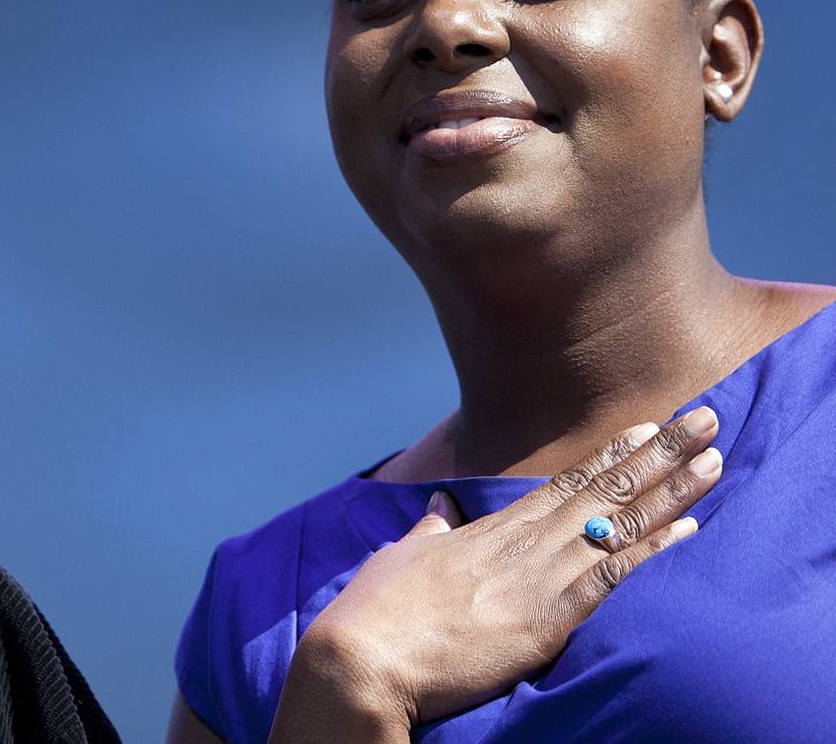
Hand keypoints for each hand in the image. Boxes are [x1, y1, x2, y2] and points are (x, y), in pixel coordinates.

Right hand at [270, 409, 720, 738]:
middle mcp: (522, 545)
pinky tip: (686, 528)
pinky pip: (612, 575)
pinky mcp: (547, 618)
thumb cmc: (377, 613)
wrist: (366, 657)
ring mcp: (537, 578)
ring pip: (617, 524)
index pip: (564, 485)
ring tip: (710, 460)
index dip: (610, 456)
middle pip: (602, 491)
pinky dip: (652, 549)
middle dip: (656, 455)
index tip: (647, 428)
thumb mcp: (403, 560)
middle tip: (702, 420)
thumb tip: (440, 509)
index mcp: (490, 531)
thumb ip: (430, 532)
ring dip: (668, 491)